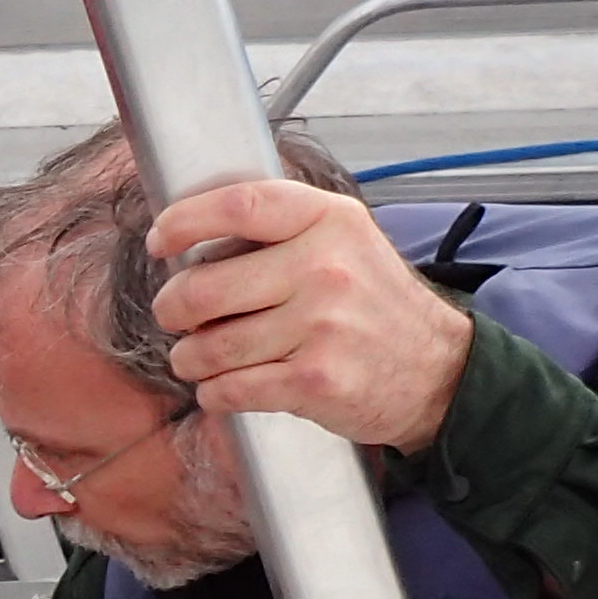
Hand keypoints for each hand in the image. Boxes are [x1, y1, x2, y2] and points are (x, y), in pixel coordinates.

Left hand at [143, 178, 472, 452]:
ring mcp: (322, 326)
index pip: (238, 205)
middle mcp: (325, 268)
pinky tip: (222, 386)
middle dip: (172, 308)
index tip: (161, 241)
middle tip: (175, 316)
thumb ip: (280, 229)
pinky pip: (229, 389)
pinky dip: (214, 393)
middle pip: (203, 288)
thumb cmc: (373, 305)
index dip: (183, 222)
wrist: (436, 370)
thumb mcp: (343, 241)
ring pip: (209, 347)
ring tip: (196, 357)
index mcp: (328, 220)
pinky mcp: (315, 381)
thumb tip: (191, 237)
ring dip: (189, 358)